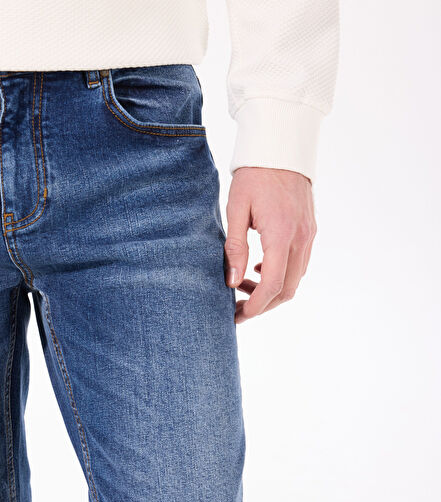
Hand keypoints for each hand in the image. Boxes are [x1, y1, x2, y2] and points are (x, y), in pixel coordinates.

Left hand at [225, 168, 316, 323]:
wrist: (281, 146)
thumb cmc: (254, 174)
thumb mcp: (236, 209)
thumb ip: (235, 247)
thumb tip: (231, 281)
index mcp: (281, 234)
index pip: (273, 284)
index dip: (256, 306)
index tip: (238, 316)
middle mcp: (301, 238)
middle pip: (287, 289)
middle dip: (263, 305)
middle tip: (238, 308)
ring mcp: (309, 235)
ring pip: (295, 279)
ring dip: (271, 290)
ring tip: (242, 285)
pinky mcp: (309, 230)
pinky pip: (299, 264)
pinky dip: (281, 275)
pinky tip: (259, 269)